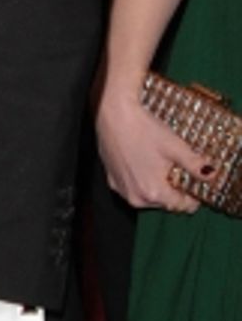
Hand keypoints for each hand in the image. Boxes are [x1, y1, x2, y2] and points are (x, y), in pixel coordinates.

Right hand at [96, 79, 206, 213]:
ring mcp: (121, 189)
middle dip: (174, 191)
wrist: (114, 114)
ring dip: (156, 187)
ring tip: (160, 165)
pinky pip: (132, 188)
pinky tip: (142, 163)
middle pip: (164, 203)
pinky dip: (140, 181)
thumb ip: (195, 164)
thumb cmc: (143, 129)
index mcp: (153, 192)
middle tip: (177, 170)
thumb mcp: (175, 146)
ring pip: (147, 197)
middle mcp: (136, 197)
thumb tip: (210, 174)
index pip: (180, 206)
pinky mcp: (111, 180)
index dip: (192, 196)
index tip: (194, 184)